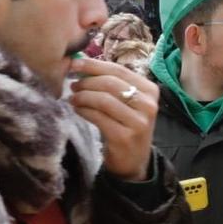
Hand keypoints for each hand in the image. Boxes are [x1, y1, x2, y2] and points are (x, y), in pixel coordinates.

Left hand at [69, 57, 158, 179]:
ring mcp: (138, 122)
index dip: (94, 65)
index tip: (74, 63)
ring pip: (103, 100)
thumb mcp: (127, 102)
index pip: (119, 70)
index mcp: (150, 90)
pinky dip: (84, 111)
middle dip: (86, 81)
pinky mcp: (124, 136)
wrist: (134, 160)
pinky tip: (77, 109)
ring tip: (73, 98)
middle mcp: (148, 104)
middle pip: (110, 83)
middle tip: (72, 84)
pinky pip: (98, 117)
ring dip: (83, 96)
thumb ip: (111, 84)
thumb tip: (81, 65)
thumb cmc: (127, 125)